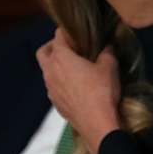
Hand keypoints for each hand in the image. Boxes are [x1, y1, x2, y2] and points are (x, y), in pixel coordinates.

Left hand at [37, 28, 121, 153]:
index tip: (76, 31)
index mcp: (61, 58)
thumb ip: (107, 51)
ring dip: (55, 65)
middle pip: (42, 52)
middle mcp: (50, 72)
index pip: (58, 37)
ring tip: (73, 66)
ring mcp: (50, 89)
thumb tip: (107, 43)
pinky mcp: (55, 103)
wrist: (97, 122)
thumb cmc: (102, 91)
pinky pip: (52, 86)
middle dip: (52, 46)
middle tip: (68, 46)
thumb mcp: (109, 66)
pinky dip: (59, 81)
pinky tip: (75, 85)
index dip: (66, 31)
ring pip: (46, 71)